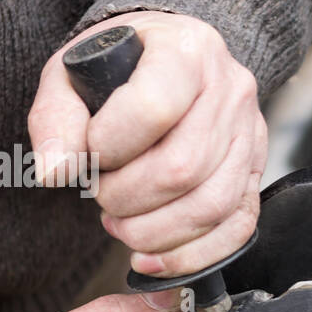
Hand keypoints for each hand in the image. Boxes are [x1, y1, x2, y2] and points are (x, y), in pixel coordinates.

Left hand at [28, 11, 266, 279]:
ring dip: (155, 231)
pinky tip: (154, 259)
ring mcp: (250, 134)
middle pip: (183, 168)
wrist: (169, 59)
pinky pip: (238, 226)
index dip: (112, 146)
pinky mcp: (256, 171)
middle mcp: (229, 90)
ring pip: (211, 205)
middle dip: (128, 197)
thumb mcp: (72, 74)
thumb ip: (56, 121)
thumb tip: (56, 173)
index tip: (90, 154)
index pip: (154, 109)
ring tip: (121, 224)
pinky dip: (193, 254)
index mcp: (185, 51)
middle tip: (101, 195)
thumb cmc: (119, 67)